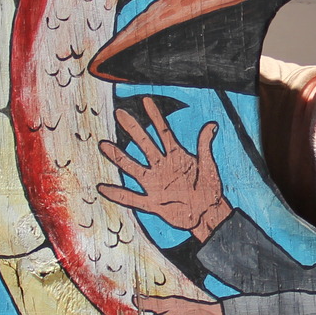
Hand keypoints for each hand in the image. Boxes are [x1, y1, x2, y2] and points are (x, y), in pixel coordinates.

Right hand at [96, 98, 231, 239]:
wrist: (208, 214)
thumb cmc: (210, 188)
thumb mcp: (208, 165)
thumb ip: (205, 146)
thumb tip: (212, 125)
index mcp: (176, 157)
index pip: (163, 132)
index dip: (155, 116)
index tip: (145, 100)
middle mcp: (162, 168)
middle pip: (145, 145)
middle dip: (133, 129)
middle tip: (120, 113)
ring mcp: (155, 185)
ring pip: (133, 168)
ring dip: (119, 157)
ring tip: (104, 145)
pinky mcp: (153, 204)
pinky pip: (132, 199)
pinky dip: (117, 194)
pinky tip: (103, 188)